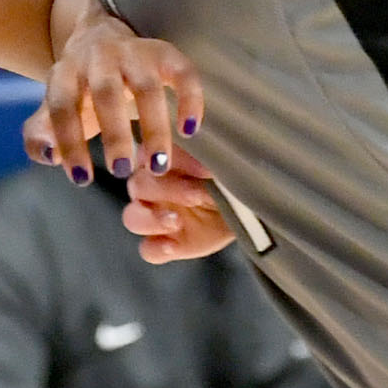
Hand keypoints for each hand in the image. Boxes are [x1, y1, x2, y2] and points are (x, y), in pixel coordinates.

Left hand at [25, 0, 205, 184]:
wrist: (101, 35)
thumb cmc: (79, 89)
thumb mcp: (54, 109)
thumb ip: (40, 136)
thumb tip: (49, 156)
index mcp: (65, 73)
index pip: (62, 106)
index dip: (70, 143)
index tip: (82, 180)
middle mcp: (98, 58)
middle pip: (105, 93)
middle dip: (114, 134)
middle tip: (121, 171)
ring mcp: (134, 53)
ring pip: (146, 87)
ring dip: (153, 127)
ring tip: (158, 165)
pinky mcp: (165, 53)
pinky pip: (183, 73)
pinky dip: (190, 100)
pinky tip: (189, 131)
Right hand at [123, 149, 233, 263]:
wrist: (254, 206)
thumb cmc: (235, 176)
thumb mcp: (223, 160)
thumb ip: (204, 153)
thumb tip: (196, 138)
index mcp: (163, 160)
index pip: (145, 154)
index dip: (164, 157)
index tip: (197, 164)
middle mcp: (154, 187)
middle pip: (137, 186)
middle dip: (165, 189)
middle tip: (195, 194)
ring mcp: (157, 217)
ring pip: (133, 218)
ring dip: (151, 219)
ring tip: (176, 221)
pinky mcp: (166, 244)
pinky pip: (148, 249)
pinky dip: (156, 248)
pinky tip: (172, 245)